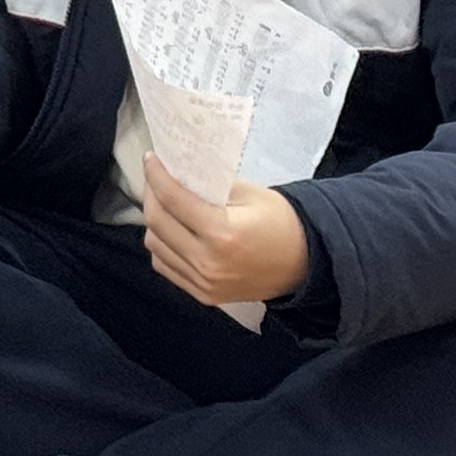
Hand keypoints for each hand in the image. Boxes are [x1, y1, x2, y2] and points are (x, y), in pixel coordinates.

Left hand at [140, 163, 311, 309]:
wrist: (304, 264)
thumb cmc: (281, 223)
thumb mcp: (249, 193)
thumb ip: (210, 184)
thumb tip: (178, 171)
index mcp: (222, 232)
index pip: (172, 199)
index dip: (155, 175)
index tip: (151, 160)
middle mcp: (208, 261)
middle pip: (157, 222)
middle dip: (151, 194)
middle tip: (155, 177)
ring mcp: (204, 282)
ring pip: (155, 245)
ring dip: (154, 221)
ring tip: (164, 203)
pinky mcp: (203, 295)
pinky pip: (165, 266)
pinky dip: (162, 245)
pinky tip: (172, 230)